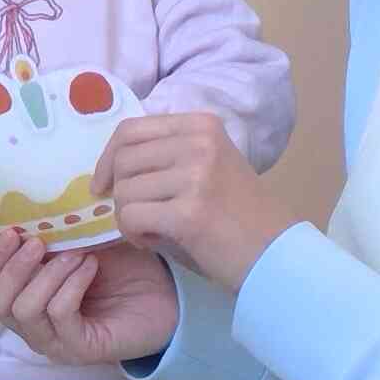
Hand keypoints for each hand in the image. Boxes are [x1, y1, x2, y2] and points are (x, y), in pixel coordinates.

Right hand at [0, 229, 178, 364]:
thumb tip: (28, 207)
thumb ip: (53, 232)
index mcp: (26, 298)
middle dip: (14, 268)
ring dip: (49, 274)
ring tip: (78, 254)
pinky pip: (60, 314)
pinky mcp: (79, 350)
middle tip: (39, 243)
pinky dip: (71, 284)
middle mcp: (33, 326)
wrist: (168, 295)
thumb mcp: (81, 241)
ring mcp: (55, 342)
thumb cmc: (123, 268)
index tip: (13, 231)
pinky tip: (91, 267)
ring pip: (25, 310)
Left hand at [96, 114, 290, 289]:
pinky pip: (131, 218)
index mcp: (202, 125)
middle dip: (118, 193)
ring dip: (128, 217)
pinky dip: (134, 235)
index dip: (108, 158)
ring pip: (124, 191)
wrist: (275, 254)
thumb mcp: (207, 167)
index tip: (103, 184)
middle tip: (139, 215)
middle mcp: (200, 142)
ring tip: (153, 230)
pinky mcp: (189, 212)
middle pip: (123, 160)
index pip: (131, 129)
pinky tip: (154, 242)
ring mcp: (196, 175)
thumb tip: (107, 167)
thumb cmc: (237, 217)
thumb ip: (166, 156)